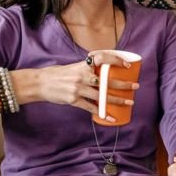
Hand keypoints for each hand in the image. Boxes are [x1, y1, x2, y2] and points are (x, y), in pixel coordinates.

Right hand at [23, 52, 138, 120]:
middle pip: (106, 80)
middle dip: (123, 84)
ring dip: (117, 100)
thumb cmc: (58, 74)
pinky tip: (112, 117)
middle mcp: (81, 75)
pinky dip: (103, 113)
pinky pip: (92, 108)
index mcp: (83, 64)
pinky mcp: (73, 100)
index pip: (102, 58)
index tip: (126, 65)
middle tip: (135, 86)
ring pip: (102, 96)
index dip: (115, 60)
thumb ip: (88, 69)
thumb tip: (105, 73)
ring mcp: (78, 88)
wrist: (40, 83)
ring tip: (129, 102)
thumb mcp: (73, 67)